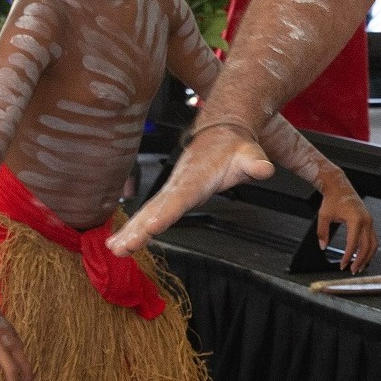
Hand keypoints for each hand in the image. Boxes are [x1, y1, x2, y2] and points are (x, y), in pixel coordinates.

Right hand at [111, 122, 274, 254]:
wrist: (221, 131)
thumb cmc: (234, 146)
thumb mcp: (249, 153)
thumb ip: (255, 163)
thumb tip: (264, 169)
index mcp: (196, 177)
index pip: (180, 197)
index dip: (167, 212)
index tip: (153, 225)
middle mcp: (178, 184)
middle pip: (157, 208)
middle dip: (139, 228)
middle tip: (124, 246)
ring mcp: (171, 190)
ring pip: (148, 212)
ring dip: (131, 231)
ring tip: (115, 249)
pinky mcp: (169, 195)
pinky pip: (148, 213)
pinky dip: (132, 228)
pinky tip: (118, 244)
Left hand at [316, 178, 376, 272]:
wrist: (340, 186)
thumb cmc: (332, 199)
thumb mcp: (324, 216)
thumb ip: (322, 232)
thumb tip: (323, 246)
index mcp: (355, 219)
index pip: (353, 243)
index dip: (347, 256)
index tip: (342, 265)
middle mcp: (366, 220)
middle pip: (366, 246)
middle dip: (360, 260)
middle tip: (351, 270)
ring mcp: (370, 221)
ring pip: (373, 244)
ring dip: (367, 257)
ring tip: (359, 267)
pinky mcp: (369, 222)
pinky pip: (373, 238)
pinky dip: (369, 249)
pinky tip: (363, 257)